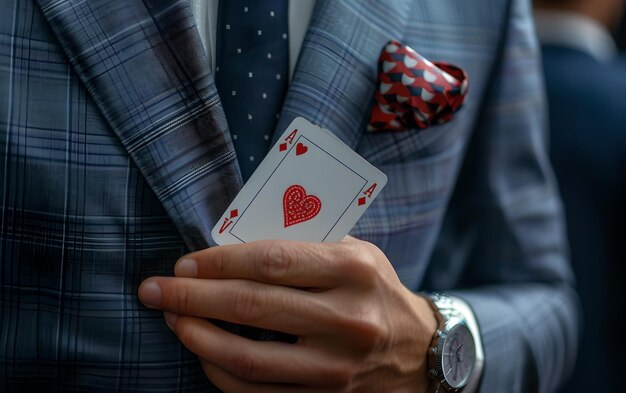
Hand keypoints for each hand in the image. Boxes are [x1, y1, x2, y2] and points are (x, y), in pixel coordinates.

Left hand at [138, 237, 437, 391]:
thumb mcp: (355, 253)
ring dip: (197, 338)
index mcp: (353, 270)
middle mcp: (347, 320)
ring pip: (248, 358)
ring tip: (172, 320)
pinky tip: (203, 353)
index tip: (184, 264)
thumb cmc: (376, 290)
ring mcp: (336, 368)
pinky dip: (220, 374)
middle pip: (251, 307)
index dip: (218, 262)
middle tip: (154, 290)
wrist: (421, 353)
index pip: (270, 261)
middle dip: (191, 297)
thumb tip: (231, 248)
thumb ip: (302, 247)